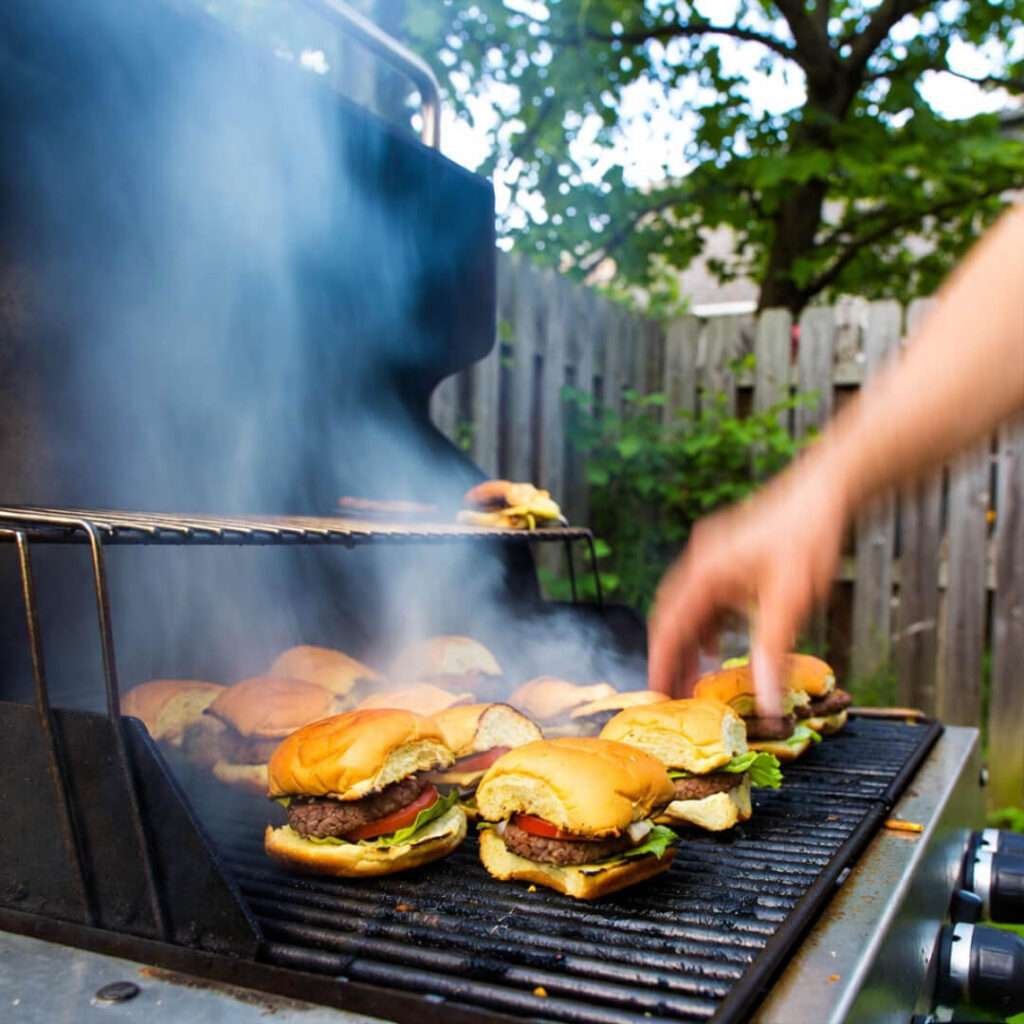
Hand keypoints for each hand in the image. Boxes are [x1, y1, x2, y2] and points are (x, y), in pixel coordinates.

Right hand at [648, 456, 847, 715]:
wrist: (823, 488)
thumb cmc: (806, 536)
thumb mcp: (789, 601)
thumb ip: (772, 653)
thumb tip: (766, 704)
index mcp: (704, 573)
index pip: (669, 626)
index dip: (660, 662)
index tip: (656, 693)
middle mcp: (699, 562)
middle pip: (671, 616)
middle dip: (670, 655)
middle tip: (672, 691)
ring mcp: (711, 554)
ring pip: (687, 606)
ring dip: (688, 640)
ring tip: (693, 675)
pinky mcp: (726, 553)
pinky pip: (704, 595)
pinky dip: (705, 623)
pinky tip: (718, 642)